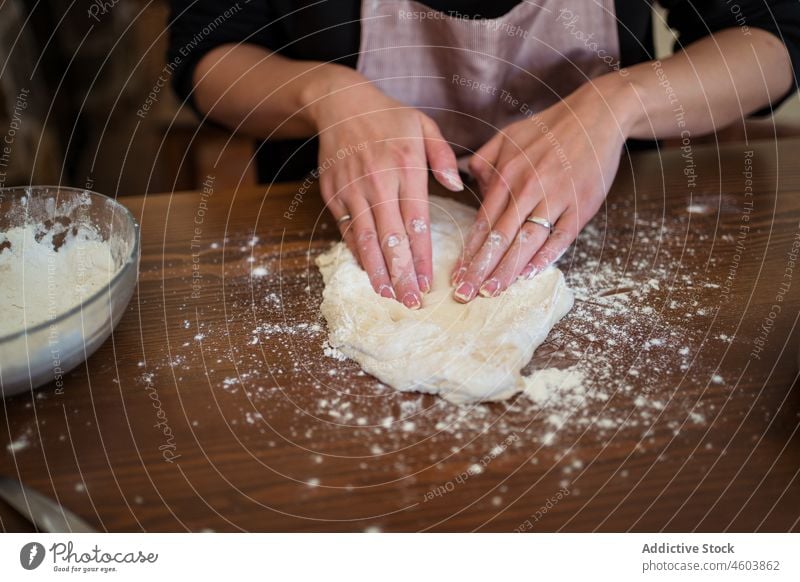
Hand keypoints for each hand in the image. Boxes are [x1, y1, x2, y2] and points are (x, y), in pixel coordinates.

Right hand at [308, 67, 462, 307]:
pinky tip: (368, 272)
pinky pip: (348, 229)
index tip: (428, 282)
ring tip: (387, 295)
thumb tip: (456, 185)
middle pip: (390, 236)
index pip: (416, 220)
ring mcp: (352, 188)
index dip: (421, 255)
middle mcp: (378, 180)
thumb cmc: (388, 117)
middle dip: (401, 273)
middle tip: (410, 302)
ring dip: (376, 270)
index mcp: (405, 166)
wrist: (340, 104)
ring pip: (365, 238)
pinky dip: (358, 252)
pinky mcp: (333, 193)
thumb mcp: (423, 125)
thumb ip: (441, 156)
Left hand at [451, 75, 638, 301]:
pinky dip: (546, 256)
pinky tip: (530, 275)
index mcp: (508, 175)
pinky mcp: (582, 205)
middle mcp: (529, 189)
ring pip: (527, 241)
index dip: (469, 252)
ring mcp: (556, 198)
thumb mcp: (508, 136)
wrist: (596, 115)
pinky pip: (562, 237)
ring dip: (508, 270)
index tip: (456, 275)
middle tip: (464, 294)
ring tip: (491, 292)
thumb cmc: (549, 128)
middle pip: (500, 237)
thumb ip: (485, 161)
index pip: (483, 222)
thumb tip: (467, 182)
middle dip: (480, 269)